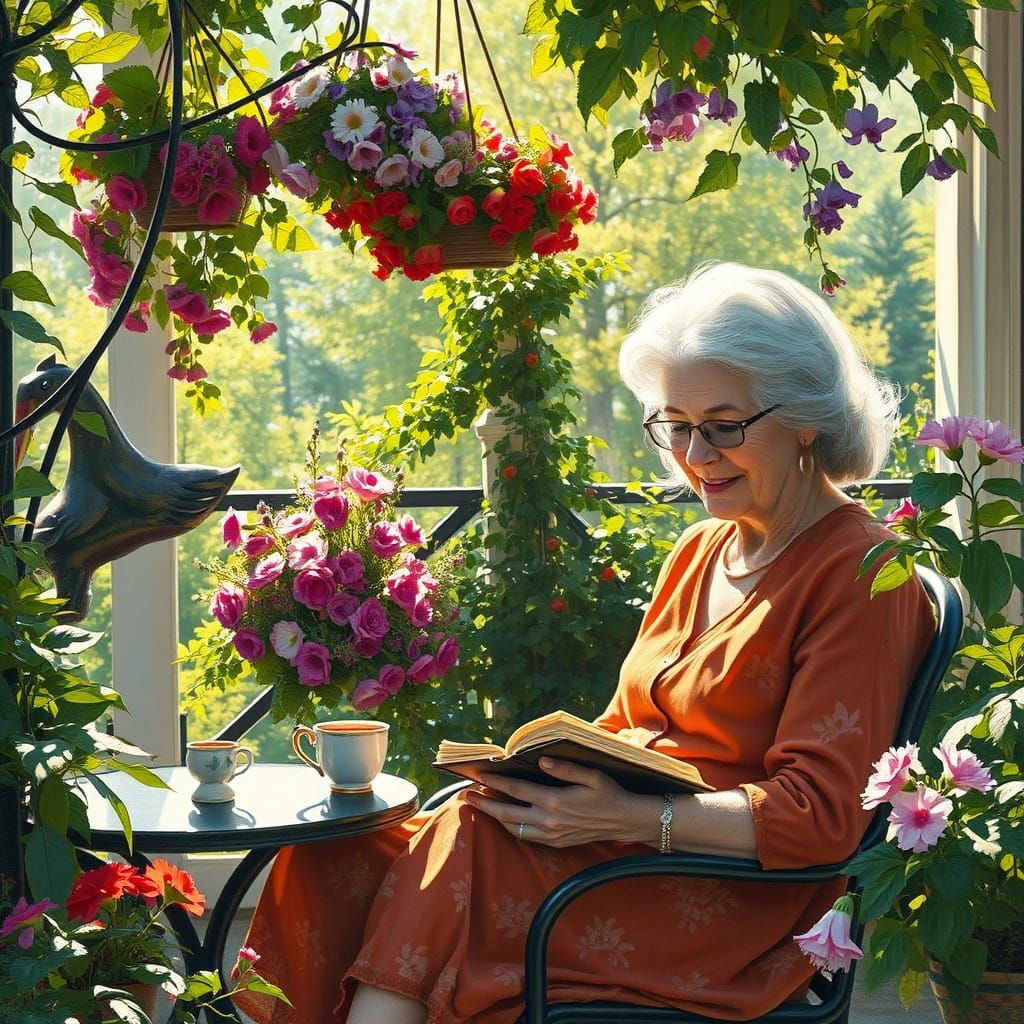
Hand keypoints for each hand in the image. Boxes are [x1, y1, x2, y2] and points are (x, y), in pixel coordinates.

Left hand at [464, 757, 651, 847]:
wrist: (625, 820)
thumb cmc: (609, 793)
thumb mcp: (592, 775)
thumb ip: (565, 768)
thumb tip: (541, 760)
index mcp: (555, 801)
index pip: (516, 791)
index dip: (495, 783)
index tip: (478, 777)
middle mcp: (550, 820)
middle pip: (507, 813)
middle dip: (484, 804)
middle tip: (465, 797)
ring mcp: (552, 835)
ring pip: (514, 828)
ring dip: (495, 817)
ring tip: (481, 807)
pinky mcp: (557, 843)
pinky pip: (527, 837)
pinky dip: (512, 828)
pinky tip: (506, 819)